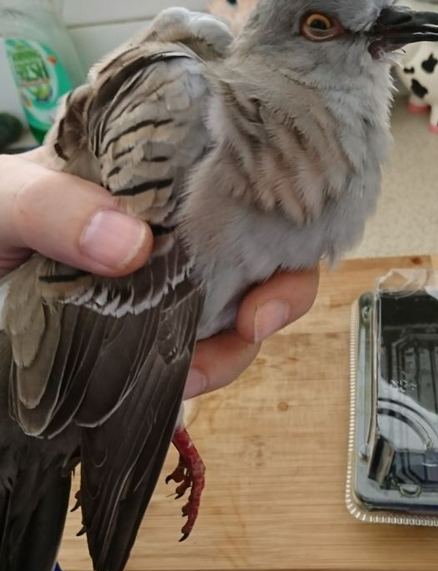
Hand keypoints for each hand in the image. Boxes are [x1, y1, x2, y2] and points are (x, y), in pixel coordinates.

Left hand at [0, 148, 318, 397]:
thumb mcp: (5, 196)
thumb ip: (53, 205)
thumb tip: (134, 245)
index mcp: (151, 178)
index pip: (239, 186)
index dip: (278, 223)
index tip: (273, 267)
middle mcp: (171, 232)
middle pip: (258, 258)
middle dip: (277, 297)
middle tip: (255, 326)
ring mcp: (160, 289)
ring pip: (232, 318)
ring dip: (231, 352)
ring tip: (192, 376)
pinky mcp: (141, 340)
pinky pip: (191, 359)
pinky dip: (194, 378)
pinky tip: (172, 392)